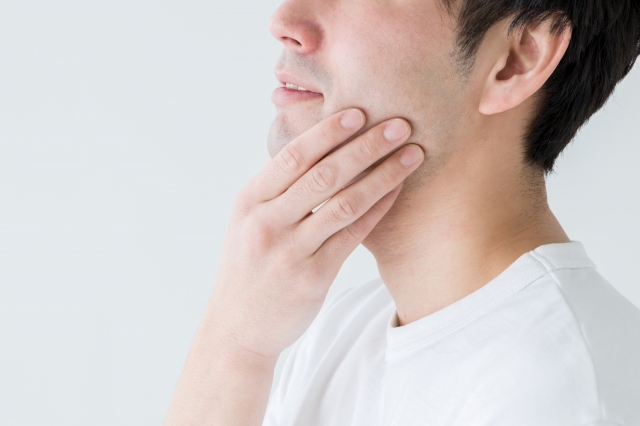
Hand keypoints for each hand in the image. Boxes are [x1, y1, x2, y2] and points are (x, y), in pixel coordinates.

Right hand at [208, 108, 423, 360]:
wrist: (238, 325)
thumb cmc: (249, 264)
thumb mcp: (247, 220)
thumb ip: (275, 186)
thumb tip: (310, 142)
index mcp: (249, 201)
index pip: (293, 157)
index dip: (328, 132)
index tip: (359, 111)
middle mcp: (267, 223)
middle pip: (323, 175)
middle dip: (366, 146)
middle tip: (399, 124)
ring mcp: (290, 252)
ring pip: (344, 204)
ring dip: (383, 176)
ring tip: (412, 155)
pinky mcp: (312, 278)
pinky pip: (352, 236)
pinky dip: (378, 210)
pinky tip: (397, 191)